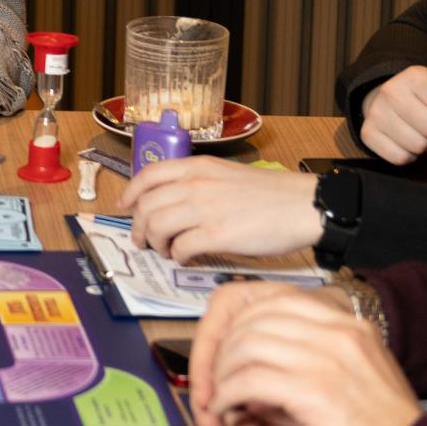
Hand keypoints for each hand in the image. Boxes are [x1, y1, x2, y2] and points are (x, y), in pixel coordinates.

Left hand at [120, 157, 321, 261]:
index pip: (148, 176)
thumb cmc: (270, 194)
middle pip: (146, 206)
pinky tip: (185, 258)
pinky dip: (177, 256)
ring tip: (165, 251)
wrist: (303, 205)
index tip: (124, 206)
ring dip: (155, 243)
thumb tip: (173, 203)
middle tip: (143, 240)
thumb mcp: (226, 174)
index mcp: (197, 167)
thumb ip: (198, 183)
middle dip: (138, 226)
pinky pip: (180, 248)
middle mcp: (195, 184)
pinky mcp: (217, 235)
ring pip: (156, 226)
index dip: (130, 193)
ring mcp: (204, 209)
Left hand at [192, 282, 420, 425]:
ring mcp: (325, 358)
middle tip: (217, 375)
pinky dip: (228, 396)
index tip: (230, 345)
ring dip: (222, 374)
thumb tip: (254, 366)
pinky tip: (227, 411)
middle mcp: (337, 332)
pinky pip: (248, 381)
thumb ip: (308, 359)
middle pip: (253, 321)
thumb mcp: (352, 375)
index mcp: (348, 325)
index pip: (275, 300)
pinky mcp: (313, 389)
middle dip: (225, 349)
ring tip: (221, 397)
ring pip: (244, 348)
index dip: (241, 322)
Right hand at [360, 65, 426, 163]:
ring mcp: (375, 112)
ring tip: (419, 131)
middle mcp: (390, 90)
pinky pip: (400, 158)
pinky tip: (406, 140)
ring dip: (426, 145)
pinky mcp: (367, 133)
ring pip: (417, 146)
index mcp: (415, 76)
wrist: (391, 100)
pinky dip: (410, 155)